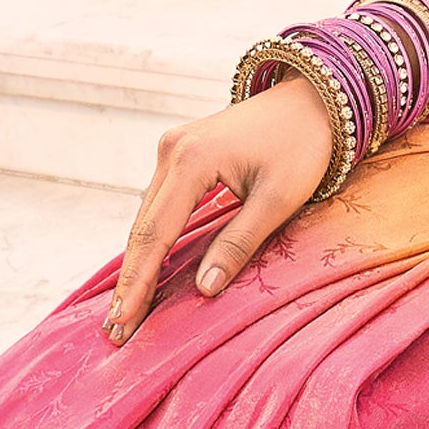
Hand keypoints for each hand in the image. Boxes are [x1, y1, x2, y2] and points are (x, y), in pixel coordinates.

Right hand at [105, 77, 338, 342]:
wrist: (312, 98)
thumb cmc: (302, 146)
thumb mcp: (278, 200)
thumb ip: (239, 243)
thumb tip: (204, 289)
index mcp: (191, 160)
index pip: (156, 233)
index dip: (140, 281)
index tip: (125, 319)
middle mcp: (171, 151)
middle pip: (142, 227)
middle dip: (130, 280)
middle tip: (117, 329)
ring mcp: (172, 149)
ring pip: (146, 217)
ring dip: (138, 262)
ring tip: (127, 310)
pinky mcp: (180, 153)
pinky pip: (159, 205)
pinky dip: (152, 239)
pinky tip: (147, 271)